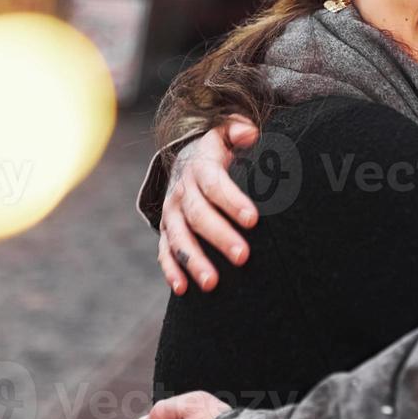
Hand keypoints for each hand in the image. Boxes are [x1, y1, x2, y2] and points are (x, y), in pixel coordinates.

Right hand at [158, 115, 261, 293]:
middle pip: (198, 215)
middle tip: (243, 256)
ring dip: (194, 261)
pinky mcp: (165, 231)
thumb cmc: (219, 151)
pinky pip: (164, 252)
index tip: (253, 219)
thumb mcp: (226, 134)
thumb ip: (238, 129)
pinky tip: (182, 289)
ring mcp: (171, 213)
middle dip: (219, 237)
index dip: (233, 201)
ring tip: (212, 283)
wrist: (185, 160)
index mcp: (201, 168)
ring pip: (179, 238)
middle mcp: (182, 191)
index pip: (215, 184)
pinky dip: (171, 270)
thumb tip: (250, 133)